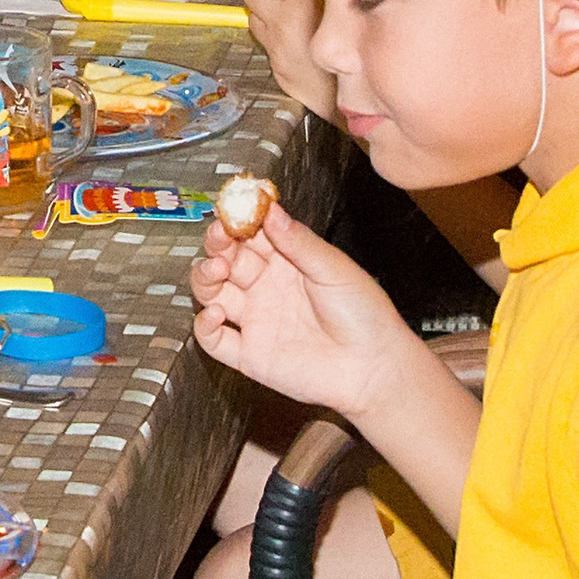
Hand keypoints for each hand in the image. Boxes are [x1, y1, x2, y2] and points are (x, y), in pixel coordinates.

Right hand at [187, 201, 415, 424]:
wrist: (374, 369)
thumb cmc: (365, 316)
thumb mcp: (334, 269)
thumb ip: (300, 242)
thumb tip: (272, 211)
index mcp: (287, 264)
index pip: (252, 235)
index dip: (238, 222)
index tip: (233, 209)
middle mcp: (266, 290)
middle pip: (226, 260)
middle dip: (217, 245)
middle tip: (220, 237)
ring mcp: (256, 321)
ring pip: (212, 293)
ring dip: (205, 277)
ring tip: (216, 270)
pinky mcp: (250, 354)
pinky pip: (214, 340)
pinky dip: (204, 325)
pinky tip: (216, 313)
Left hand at [244, 0, 336, 121]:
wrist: (347, 92)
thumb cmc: (354, 51)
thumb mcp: (343, 8)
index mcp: (303, 0)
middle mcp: (283, 18)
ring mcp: (273, 38)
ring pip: (250, 8)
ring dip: (260, 2)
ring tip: (277, 2)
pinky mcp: (271, 54)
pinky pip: (257, 29)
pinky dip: (263, 22)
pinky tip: (279, 24)